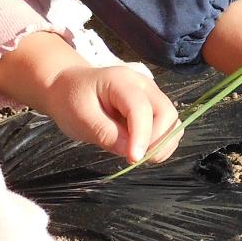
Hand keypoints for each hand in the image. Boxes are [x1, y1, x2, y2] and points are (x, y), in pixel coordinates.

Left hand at [28, 61, 181, 163]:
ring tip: (137, 155)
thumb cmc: (71, 100)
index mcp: (121, 81)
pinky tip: (141, 149)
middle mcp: (143, 85)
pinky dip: (160, 142)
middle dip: (156, 140)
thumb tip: (131, 152)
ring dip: (162, 143)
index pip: (141, 108)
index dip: (142, 136)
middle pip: (167, 113)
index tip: (133, 158)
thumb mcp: (80, 118)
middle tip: (134, 157)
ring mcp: (151, 95)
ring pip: (172, 121)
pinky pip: (167, 127)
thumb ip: (105, 133)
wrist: (69, 87)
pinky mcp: (152, 107)